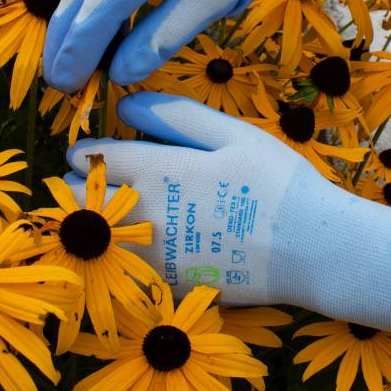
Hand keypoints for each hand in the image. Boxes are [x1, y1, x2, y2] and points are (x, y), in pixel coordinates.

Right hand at [43, 0, 380, 91]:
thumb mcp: (212, 1)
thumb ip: (162, 38)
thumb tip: (120, 75)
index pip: (98, 8)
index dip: (79, 51)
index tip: (65, 85)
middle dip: (66, 37)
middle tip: (58, 80)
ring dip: (79, 18)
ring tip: (74, 61)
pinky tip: (103, 27)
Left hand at [63, 92, 390, 339]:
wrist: (313, 251)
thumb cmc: (276, 182)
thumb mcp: (233, 134)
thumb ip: (176, 115)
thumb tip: (124, 103)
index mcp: (156, 171)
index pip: (95, 159)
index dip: (83, 153)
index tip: (81, 152)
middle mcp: (143, 215)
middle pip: (79, 202)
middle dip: (76, 188)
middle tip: (91, 182)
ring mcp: (152, 257)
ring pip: (91, 240)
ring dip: (88, 223)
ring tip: (103, 213)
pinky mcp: (166, 287)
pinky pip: (120, 270)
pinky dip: (114, 256)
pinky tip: (134, 247)